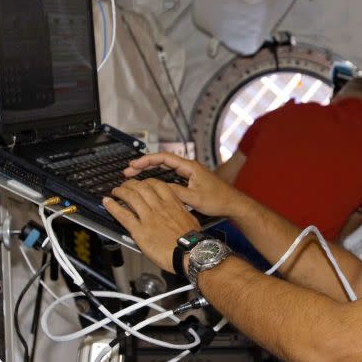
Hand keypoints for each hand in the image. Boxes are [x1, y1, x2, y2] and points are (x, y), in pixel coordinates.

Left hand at [102, 179, 199, 271]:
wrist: (190, 253)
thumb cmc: (192, 241)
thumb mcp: (190, 219)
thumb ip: (180, 211)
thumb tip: (177, 210)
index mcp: (173, 204)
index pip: (157, 185)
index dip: (147, 182)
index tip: (143, 183)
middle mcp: (160, 207)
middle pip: (141, 187)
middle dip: (131, 184)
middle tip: (126, 185)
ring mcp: (149, 217)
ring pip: (131, 197)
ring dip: (120, 192)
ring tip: (115, 191)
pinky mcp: (140, 230)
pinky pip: (123, 215)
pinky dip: (113, 207)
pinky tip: (107, 202)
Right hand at [124, 152, 241, 217]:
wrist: (232, 204)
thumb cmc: (219, 200)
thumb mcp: (194, 198)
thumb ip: (176, 192)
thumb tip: (158, 189)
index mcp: (190, 167)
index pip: (164, 158)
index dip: (147, 160)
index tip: (134, 165)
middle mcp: (189, 167)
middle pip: (162, 161)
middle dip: (144, 165)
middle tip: (128, 171)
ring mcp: (189, 173)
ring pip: (165, 168)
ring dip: (150, 171)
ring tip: (134, 176)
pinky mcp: (190, 180)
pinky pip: (169, 175)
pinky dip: (158, 178)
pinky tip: (150, 183)